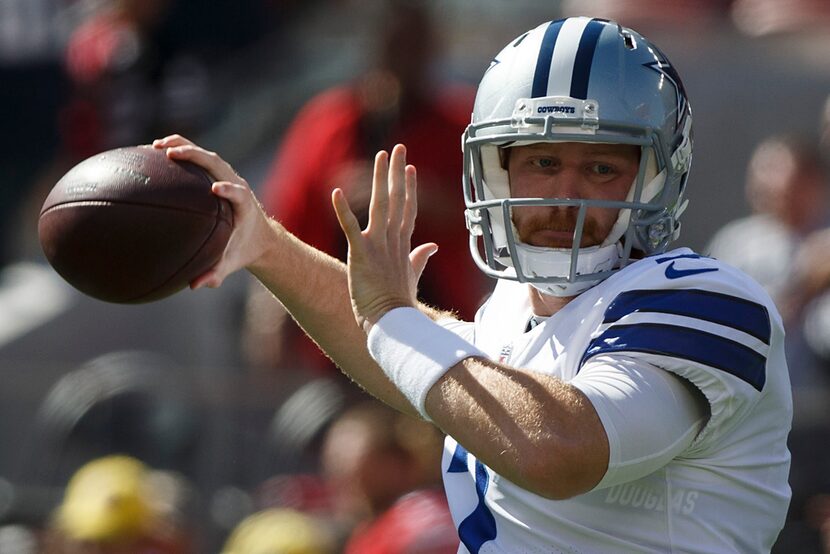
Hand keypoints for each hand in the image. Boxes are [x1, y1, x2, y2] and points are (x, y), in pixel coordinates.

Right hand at [152, 134, 272, 288]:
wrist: (258, 236)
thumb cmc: (242, 250)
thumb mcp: (231, 263)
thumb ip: (216, 273)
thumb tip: (194, 285)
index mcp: (244, 205)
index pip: (238, 192)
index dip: (228, 188)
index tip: (215, 188)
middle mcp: (236, 185)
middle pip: (218, 163)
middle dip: (196, 155)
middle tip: (170, 153)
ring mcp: (226, 176)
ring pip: (206, 156)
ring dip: (184, 146)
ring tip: (156, 145)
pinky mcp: (216, 174)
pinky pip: (197, 160)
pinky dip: (179, 152)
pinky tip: (152, 153)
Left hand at [332, 144, 437, 332]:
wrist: (392, 322)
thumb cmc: (399, 303)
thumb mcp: (412, 277)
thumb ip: (421, 258)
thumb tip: (432, 247)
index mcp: (403, 245)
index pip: (407, 209)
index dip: (408, 188)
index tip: (409, 168)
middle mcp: (392, 240)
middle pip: (396, 199)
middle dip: (397, 173)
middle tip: (398, 148)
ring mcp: (377, 246)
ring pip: (379, 205)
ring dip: (380, 179)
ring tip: (381, 156)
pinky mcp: (360, 254)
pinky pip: (350, 228)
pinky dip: (342, 210)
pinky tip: (335, 192)